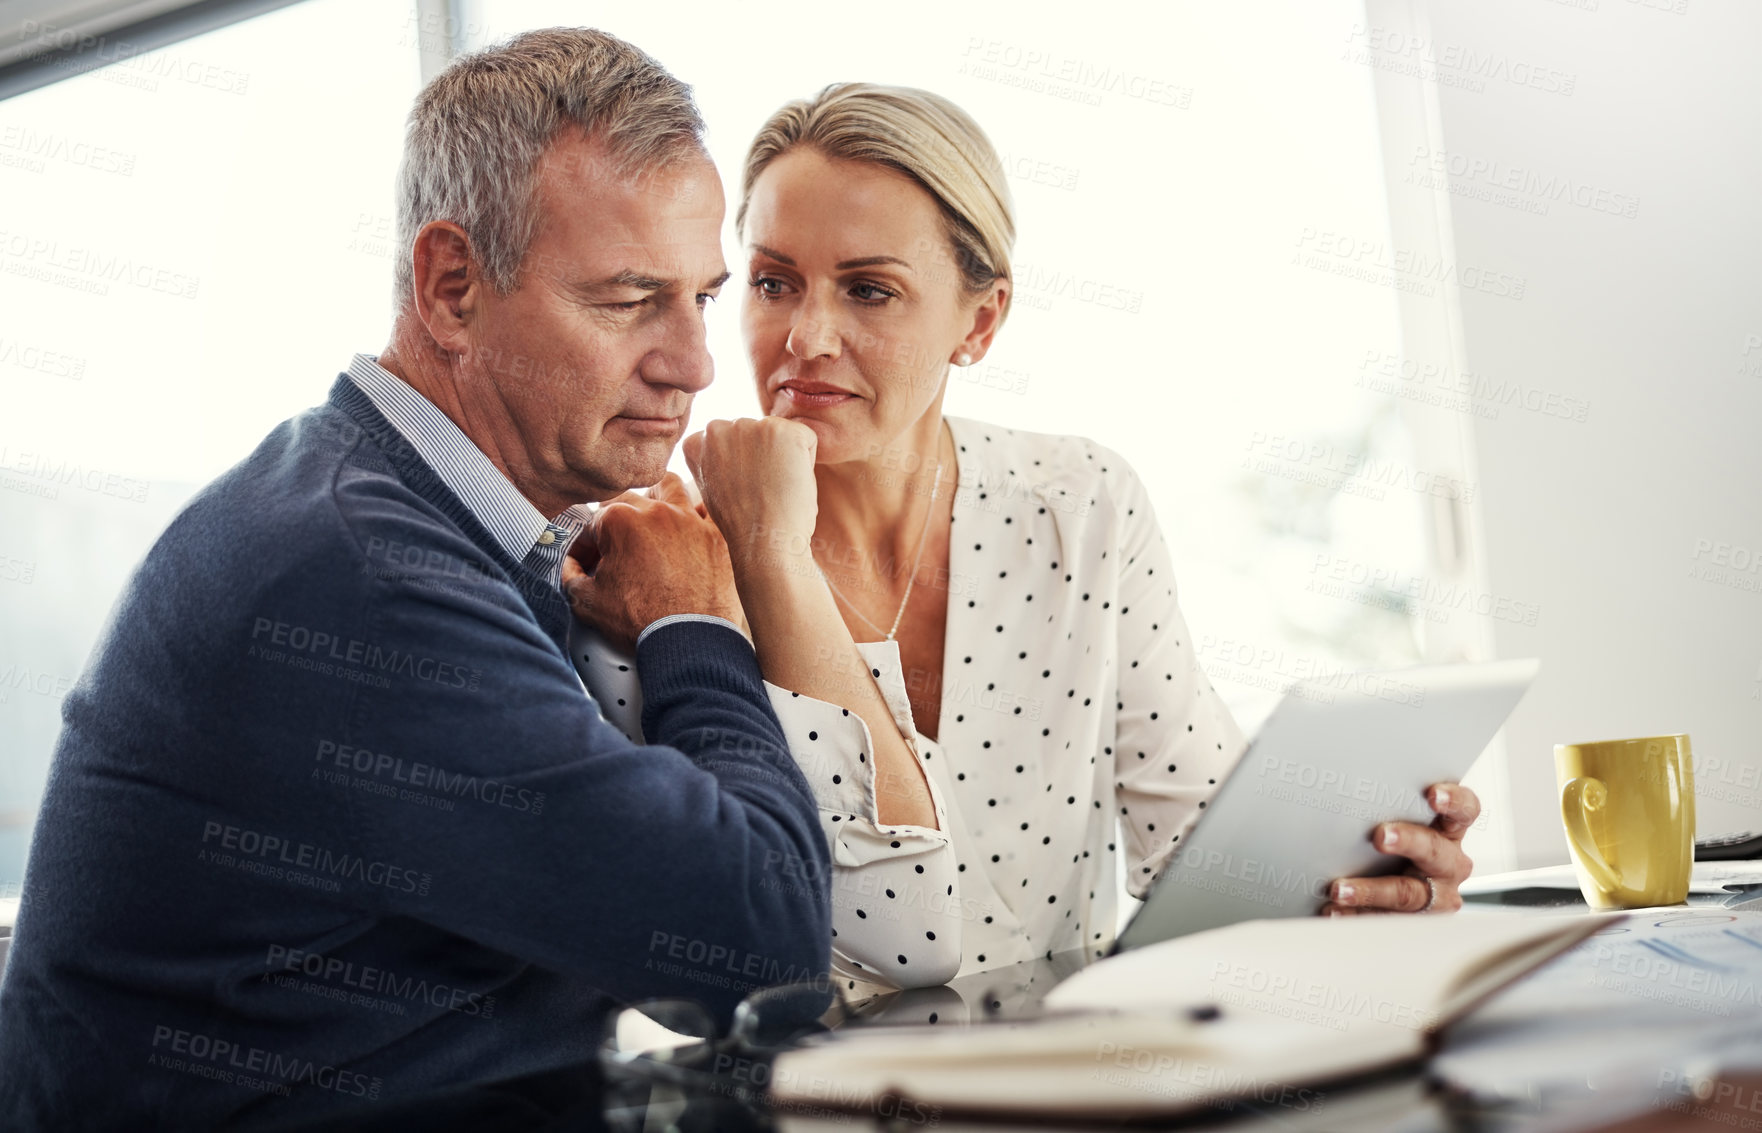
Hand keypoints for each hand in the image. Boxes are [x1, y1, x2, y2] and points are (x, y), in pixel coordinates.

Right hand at [562, 472, 741, 653]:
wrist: (689, 642)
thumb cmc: (641, 622)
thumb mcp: (587, 603)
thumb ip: (570, 577)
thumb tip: (571, 568)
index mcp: (620, 521)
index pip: (592, 523)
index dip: (585, 546)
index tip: (586, 564)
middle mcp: (657, 512)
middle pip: (627, 503)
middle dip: (614, 526)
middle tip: (612, 554)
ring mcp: (690, 521)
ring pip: (669, 489)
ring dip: (655, 499)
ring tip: (649, 524)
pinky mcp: (715, 537)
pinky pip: (705, 513)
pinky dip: (693, 517)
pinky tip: (685, 532)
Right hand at [681, 417, 818, 563]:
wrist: (763, 542)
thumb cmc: (745, 525)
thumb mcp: (716, 487)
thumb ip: (721, 460)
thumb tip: (743, 447)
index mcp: (697, 442)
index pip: (730, 440)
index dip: (744, 467)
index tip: (742, 490)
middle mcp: (716, 427)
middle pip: (756, 433)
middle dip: (765, 457)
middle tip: (761, 491)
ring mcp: (748, 425)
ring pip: (781, 434)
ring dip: (785, 458)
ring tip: (776, 488)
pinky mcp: (781, 430)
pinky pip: (807, 438)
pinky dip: (807, 461)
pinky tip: (792, 482)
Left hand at [1322, 783, 1477, 914]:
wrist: (1387, 880)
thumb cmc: (1392, 840)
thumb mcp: (1396, 820)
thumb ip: (1386, 805)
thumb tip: (1345, 780)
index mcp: (1450, 830)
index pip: (1465, 810)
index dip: (1454, 801)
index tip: (1433, 795)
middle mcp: (1450, 862)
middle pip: (1434, 850)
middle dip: (1407, 841)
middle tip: (1379, 836)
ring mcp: (1438, 895)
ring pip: (1409, 893)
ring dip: (1371, 890)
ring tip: (1340, 889)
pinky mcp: (1416, 921)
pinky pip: (1386, 919)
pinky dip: (1356, 914)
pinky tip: (1333, 910)